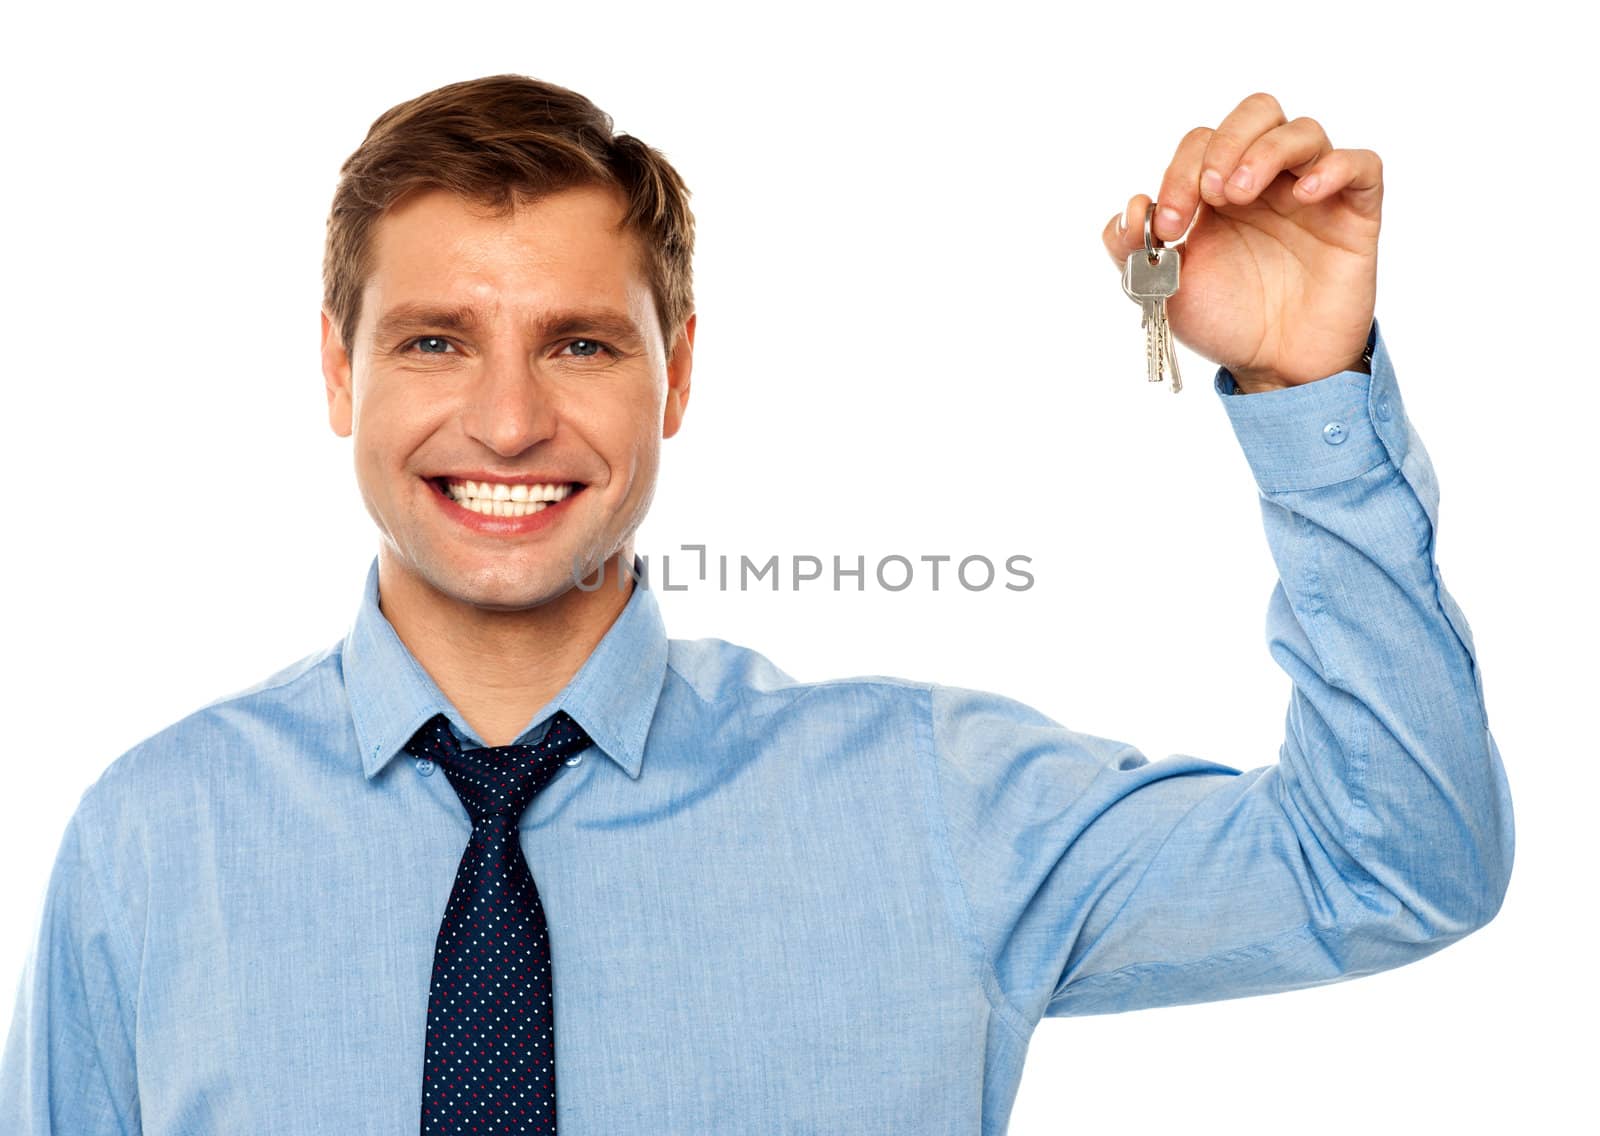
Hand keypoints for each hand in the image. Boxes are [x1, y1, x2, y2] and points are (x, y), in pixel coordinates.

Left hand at [1101, 92, 1381, 391]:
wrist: (1274, 367)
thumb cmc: (1226, 322)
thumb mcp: (1162, 289)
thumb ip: (1132, 250)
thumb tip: (1131, 208)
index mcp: (1220, 191)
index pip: (1203, 142)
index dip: (1180, 171)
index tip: (1169, 224)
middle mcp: (1268, 182)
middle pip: (1257, 112)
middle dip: (1226, 143)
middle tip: (1210, 193)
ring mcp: (1312, 194)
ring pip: (1304, 131)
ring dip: (1266, 151)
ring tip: (1242, 193)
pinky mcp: (1354, 214)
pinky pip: (1362, 166)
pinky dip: (1336, 167)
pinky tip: (1305, 194)